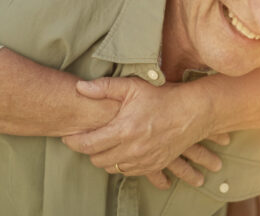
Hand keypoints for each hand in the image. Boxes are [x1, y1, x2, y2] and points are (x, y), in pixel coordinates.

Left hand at [61, 77, 229, 186]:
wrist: (192, 113)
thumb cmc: (161, 97)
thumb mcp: (132, 87)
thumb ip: (104, 87)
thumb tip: (79, 88)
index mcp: (124, 130)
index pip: (88, 145)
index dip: (73, 142)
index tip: (68, 136)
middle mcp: (132, 149)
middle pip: (96, 159)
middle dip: (88, 149)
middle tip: (86, 138)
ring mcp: (143, 160)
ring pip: (111, 168)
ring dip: (103, 158)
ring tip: (103, 143)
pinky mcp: (152, 166)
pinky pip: (127, 172)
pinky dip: (120, 163)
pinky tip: (119, 150)